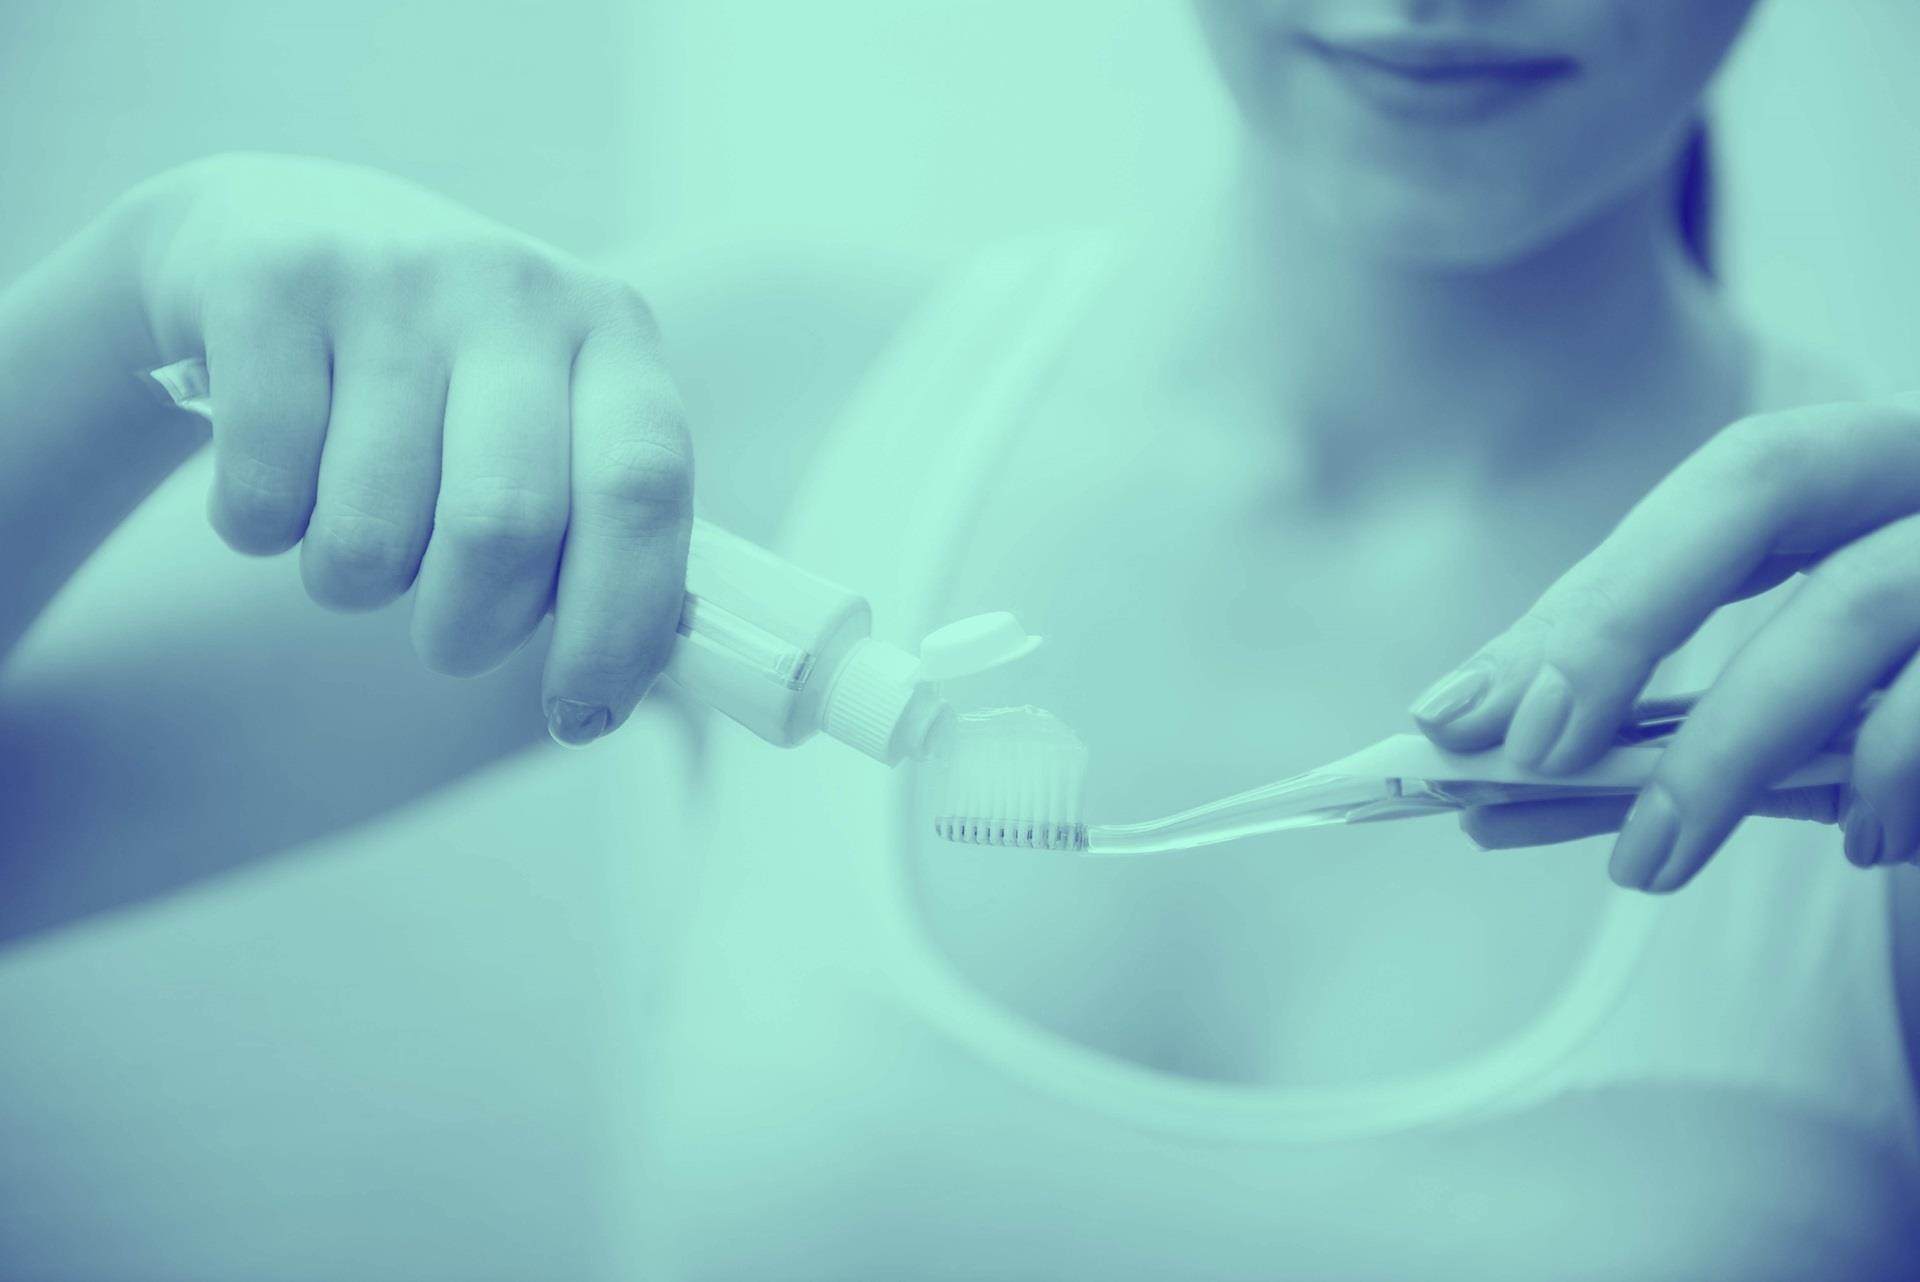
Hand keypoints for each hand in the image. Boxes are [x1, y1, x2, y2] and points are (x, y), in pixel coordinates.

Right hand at [136, 153, 689, 745]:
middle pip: (504, 526)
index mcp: (612, 332)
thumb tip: (630, 694)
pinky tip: (278, 468)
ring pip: (369, 530)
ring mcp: (389, 273)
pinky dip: (260, 531)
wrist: (273, 227)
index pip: (644, 489)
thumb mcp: (548, 417)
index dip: (620, 623)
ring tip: (357, 525)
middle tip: (449, 634)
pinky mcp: (267, 281)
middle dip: (469, 626)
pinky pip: (263, 496)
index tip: (581, 715)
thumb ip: (603, 527)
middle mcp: (512, 287)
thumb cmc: (442, 378)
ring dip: (354, 582)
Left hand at [1407, 395, 1919, 890]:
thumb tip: (1494, 778)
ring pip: (1857, 603)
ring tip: (1649, 860)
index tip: (1451, 714)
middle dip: (1621, 614)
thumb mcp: (1812, 707)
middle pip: (1762, 483)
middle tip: (1529, 749)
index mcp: (1875, 471)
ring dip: (1732, 740)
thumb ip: (1668, 728)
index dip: (1582, 600)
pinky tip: (1859, 841)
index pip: (1706, 499)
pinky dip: (1894, 770)